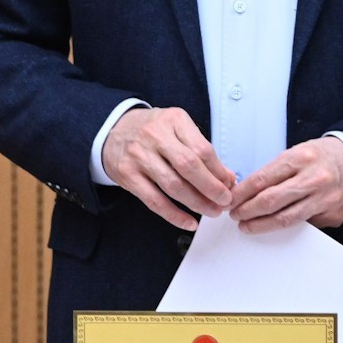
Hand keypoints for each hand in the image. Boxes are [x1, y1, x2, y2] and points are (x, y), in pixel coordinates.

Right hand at [100, 106, 236, 230]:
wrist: (113, 130)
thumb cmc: (151, 130)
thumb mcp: (177, 128)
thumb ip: (200, 150)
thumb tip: (226, 178)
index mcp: (173, 120)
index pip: (202, 149)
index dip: (219, 172)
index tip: (229, 185)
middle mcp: (155, 136)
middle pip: (189, 166)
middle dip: (211, 188)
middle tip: (224, 201)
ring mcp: (139, 156)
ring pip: (173, 186)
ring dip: (197, 203)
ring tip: (211, 211)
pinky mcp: (128, 175)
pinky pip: (154, 201)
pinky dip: (174, 215)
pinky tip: (189, 222)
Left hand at [228, 136, 342, 232]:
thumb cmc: (325, 157)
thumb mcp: (299, 152)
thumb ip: (276, 170)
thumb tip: (248, 189)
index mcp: (300, 158)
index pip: (262, 179)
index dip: (242, 193)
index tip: (230, 200)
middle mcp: (313, 179)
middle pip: (270, 201)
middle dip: (247, 210)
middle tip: (235, 215)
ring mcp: (324, 199)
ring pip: (285, 219)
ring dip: (261, 224)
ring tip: (248, 225)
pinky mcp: (332, 215)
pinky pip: (304, 224)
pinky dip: (286, 225)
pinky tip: (275, 225)